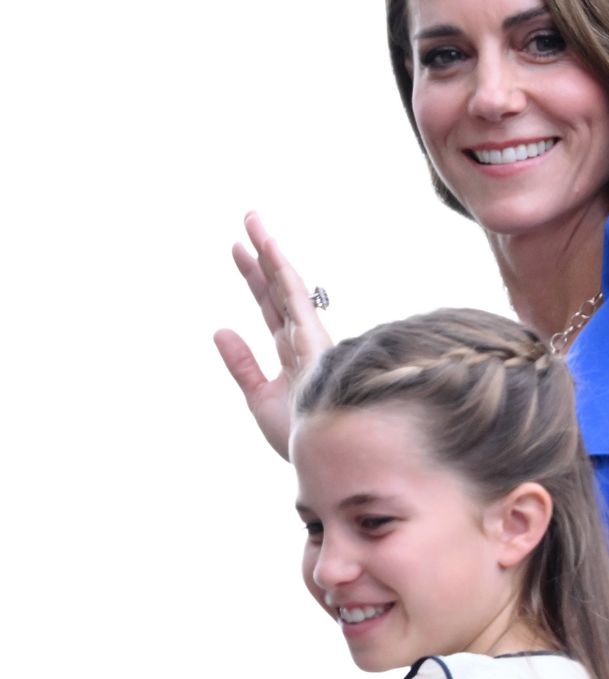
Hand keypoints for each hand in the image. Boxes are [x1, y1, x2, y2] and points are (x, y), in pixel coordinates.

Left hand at [215, 210, 332, 457]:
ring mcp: (310, 340)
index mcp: (292, 353)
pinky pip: (297, 303)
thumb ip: (241, 364)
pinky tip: (271, 255)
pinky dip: (284, 278)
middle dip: (262, 256)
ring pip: (287, 289)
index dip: (254, 277)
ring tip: (254, 224)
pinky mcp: (314, 344)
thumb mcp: (258, 397)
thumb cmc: (298, 437)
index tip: (238, 248)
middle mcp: (303, 341)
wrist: (319, 460)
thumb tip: (220, 329)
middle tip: (248, 218)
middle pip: (277, 290)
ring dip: (270, 255)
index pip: (270, 306)